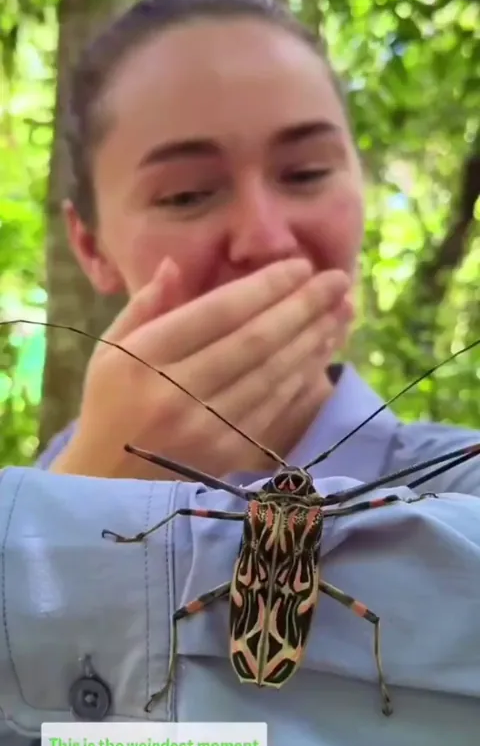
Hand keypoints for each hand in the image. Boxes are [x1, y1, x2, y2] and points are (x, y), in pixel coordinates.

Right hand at [49, 257, 352, 478]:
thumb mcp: (111, 349)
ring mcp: (204, 429)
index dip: (265, 287)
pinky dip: (303, 377)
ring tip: (342, 311)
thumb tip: (176, 264)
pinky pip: (275, 408)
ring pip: (273, 374)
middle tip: (338, 280)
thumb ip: (144, 305)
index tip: (301, 266)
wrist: (108, 481)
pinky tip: (322, 352)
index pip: (218, 313)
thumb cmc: (110, 405)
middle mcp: (176, 393)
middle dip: (303, 307)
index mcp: (143, 359)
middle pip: (255, 341)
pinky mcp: (226, 455)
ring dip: (313, 340)